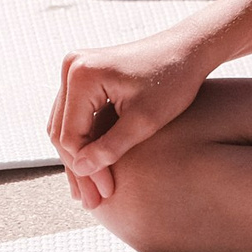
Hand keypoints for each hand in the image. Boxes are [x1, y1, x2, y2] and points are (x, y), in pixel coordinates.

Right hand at [47, 27, 212, 207]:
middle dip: (79, 168)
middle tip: (93, 202)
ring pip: (65, 125)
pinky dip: (83, 141)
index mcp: (82, 75)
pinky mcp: (84, 75)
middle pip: (63, 131)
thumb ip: (110, 148)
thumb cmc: (172, 81)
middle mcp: (72, 67)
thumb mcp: (144, 121)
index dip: (86, 169)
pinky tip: (91, 166)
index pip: (71, 136)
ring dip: (78, 158)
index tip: (105, 193)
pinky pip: (75, 115)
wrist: (187, 49)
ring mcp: (75, 69)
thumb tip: (80, 169)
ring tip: (89, 193)